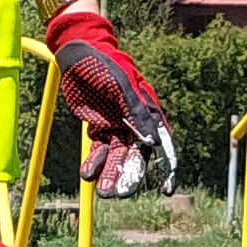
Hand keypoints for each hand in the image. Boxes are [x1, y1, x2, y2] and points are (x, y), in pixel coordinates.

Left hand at [47, 0, 170, 195]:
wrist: (78, 53)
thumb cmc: (104, 64)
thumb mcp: (121, 86)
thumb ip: (136, 114)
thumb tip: (154, 145)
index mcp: (148, 113)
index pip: (164, 146)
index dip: (168, 169)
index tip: (165, 190)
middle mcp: (136, 123)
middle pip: (137, 157)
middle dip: (130, 177)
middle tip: (118, 193)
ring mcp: (117, 126)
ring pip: (117, 157)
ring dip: (111, 174)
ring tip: (103, 191)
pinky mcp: (99, 127)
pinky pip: (99, 150)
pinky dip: (95, 163)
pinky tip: (87, 174)